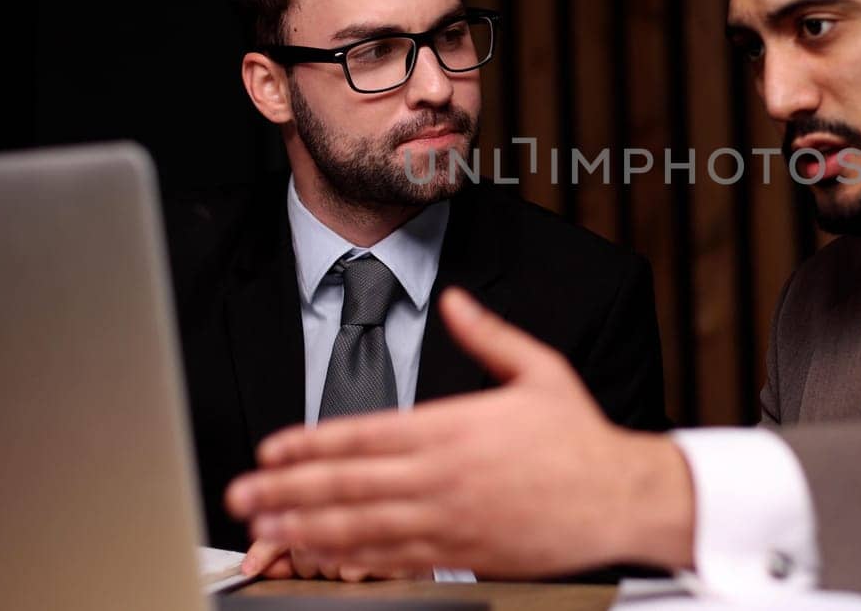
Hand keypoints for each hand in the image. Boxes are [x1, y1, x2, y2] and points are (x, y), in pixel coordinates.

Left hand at [225, 288, 695, 577]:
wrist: (619, 498)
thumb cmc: (580, 438)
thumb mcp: (540, 369)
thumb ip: (488, 335)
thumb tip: (456, 299)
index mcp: (454, 427)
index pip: (364, 434)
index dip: (310, 443)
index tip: (270, 448)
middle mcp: (442, 476)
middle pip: (347, 484)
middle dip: (286, 489)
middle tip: (241, 493)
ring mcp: (449, 520)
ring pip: (360, 527)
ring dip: (305, 528)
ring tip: (263, 529)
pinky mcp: (462, 553)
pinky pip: (394, 559)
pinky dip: (352, 560)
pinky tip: (321, 558)